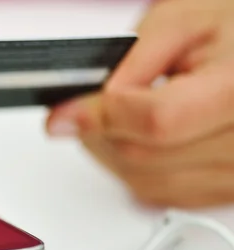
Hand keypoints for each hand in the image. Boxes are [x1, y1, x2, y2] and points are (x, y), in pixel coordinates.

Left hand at [45, 0, 233, 207]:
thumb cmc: (233, 32)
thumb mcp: (180, 22)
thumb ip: (129, 63)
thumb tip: (78, 110)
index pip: (158, 120)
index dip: (102, 117)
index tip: (64, 114)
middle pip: (141, 156)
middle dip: (99, 131)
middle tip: (86, 107)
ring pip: (142, 182)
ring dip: (112, 152)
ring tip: (117, 117)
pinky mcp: (224, 192)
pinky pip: (158, 194)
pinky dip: (135, 169)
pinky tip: (141, 138)